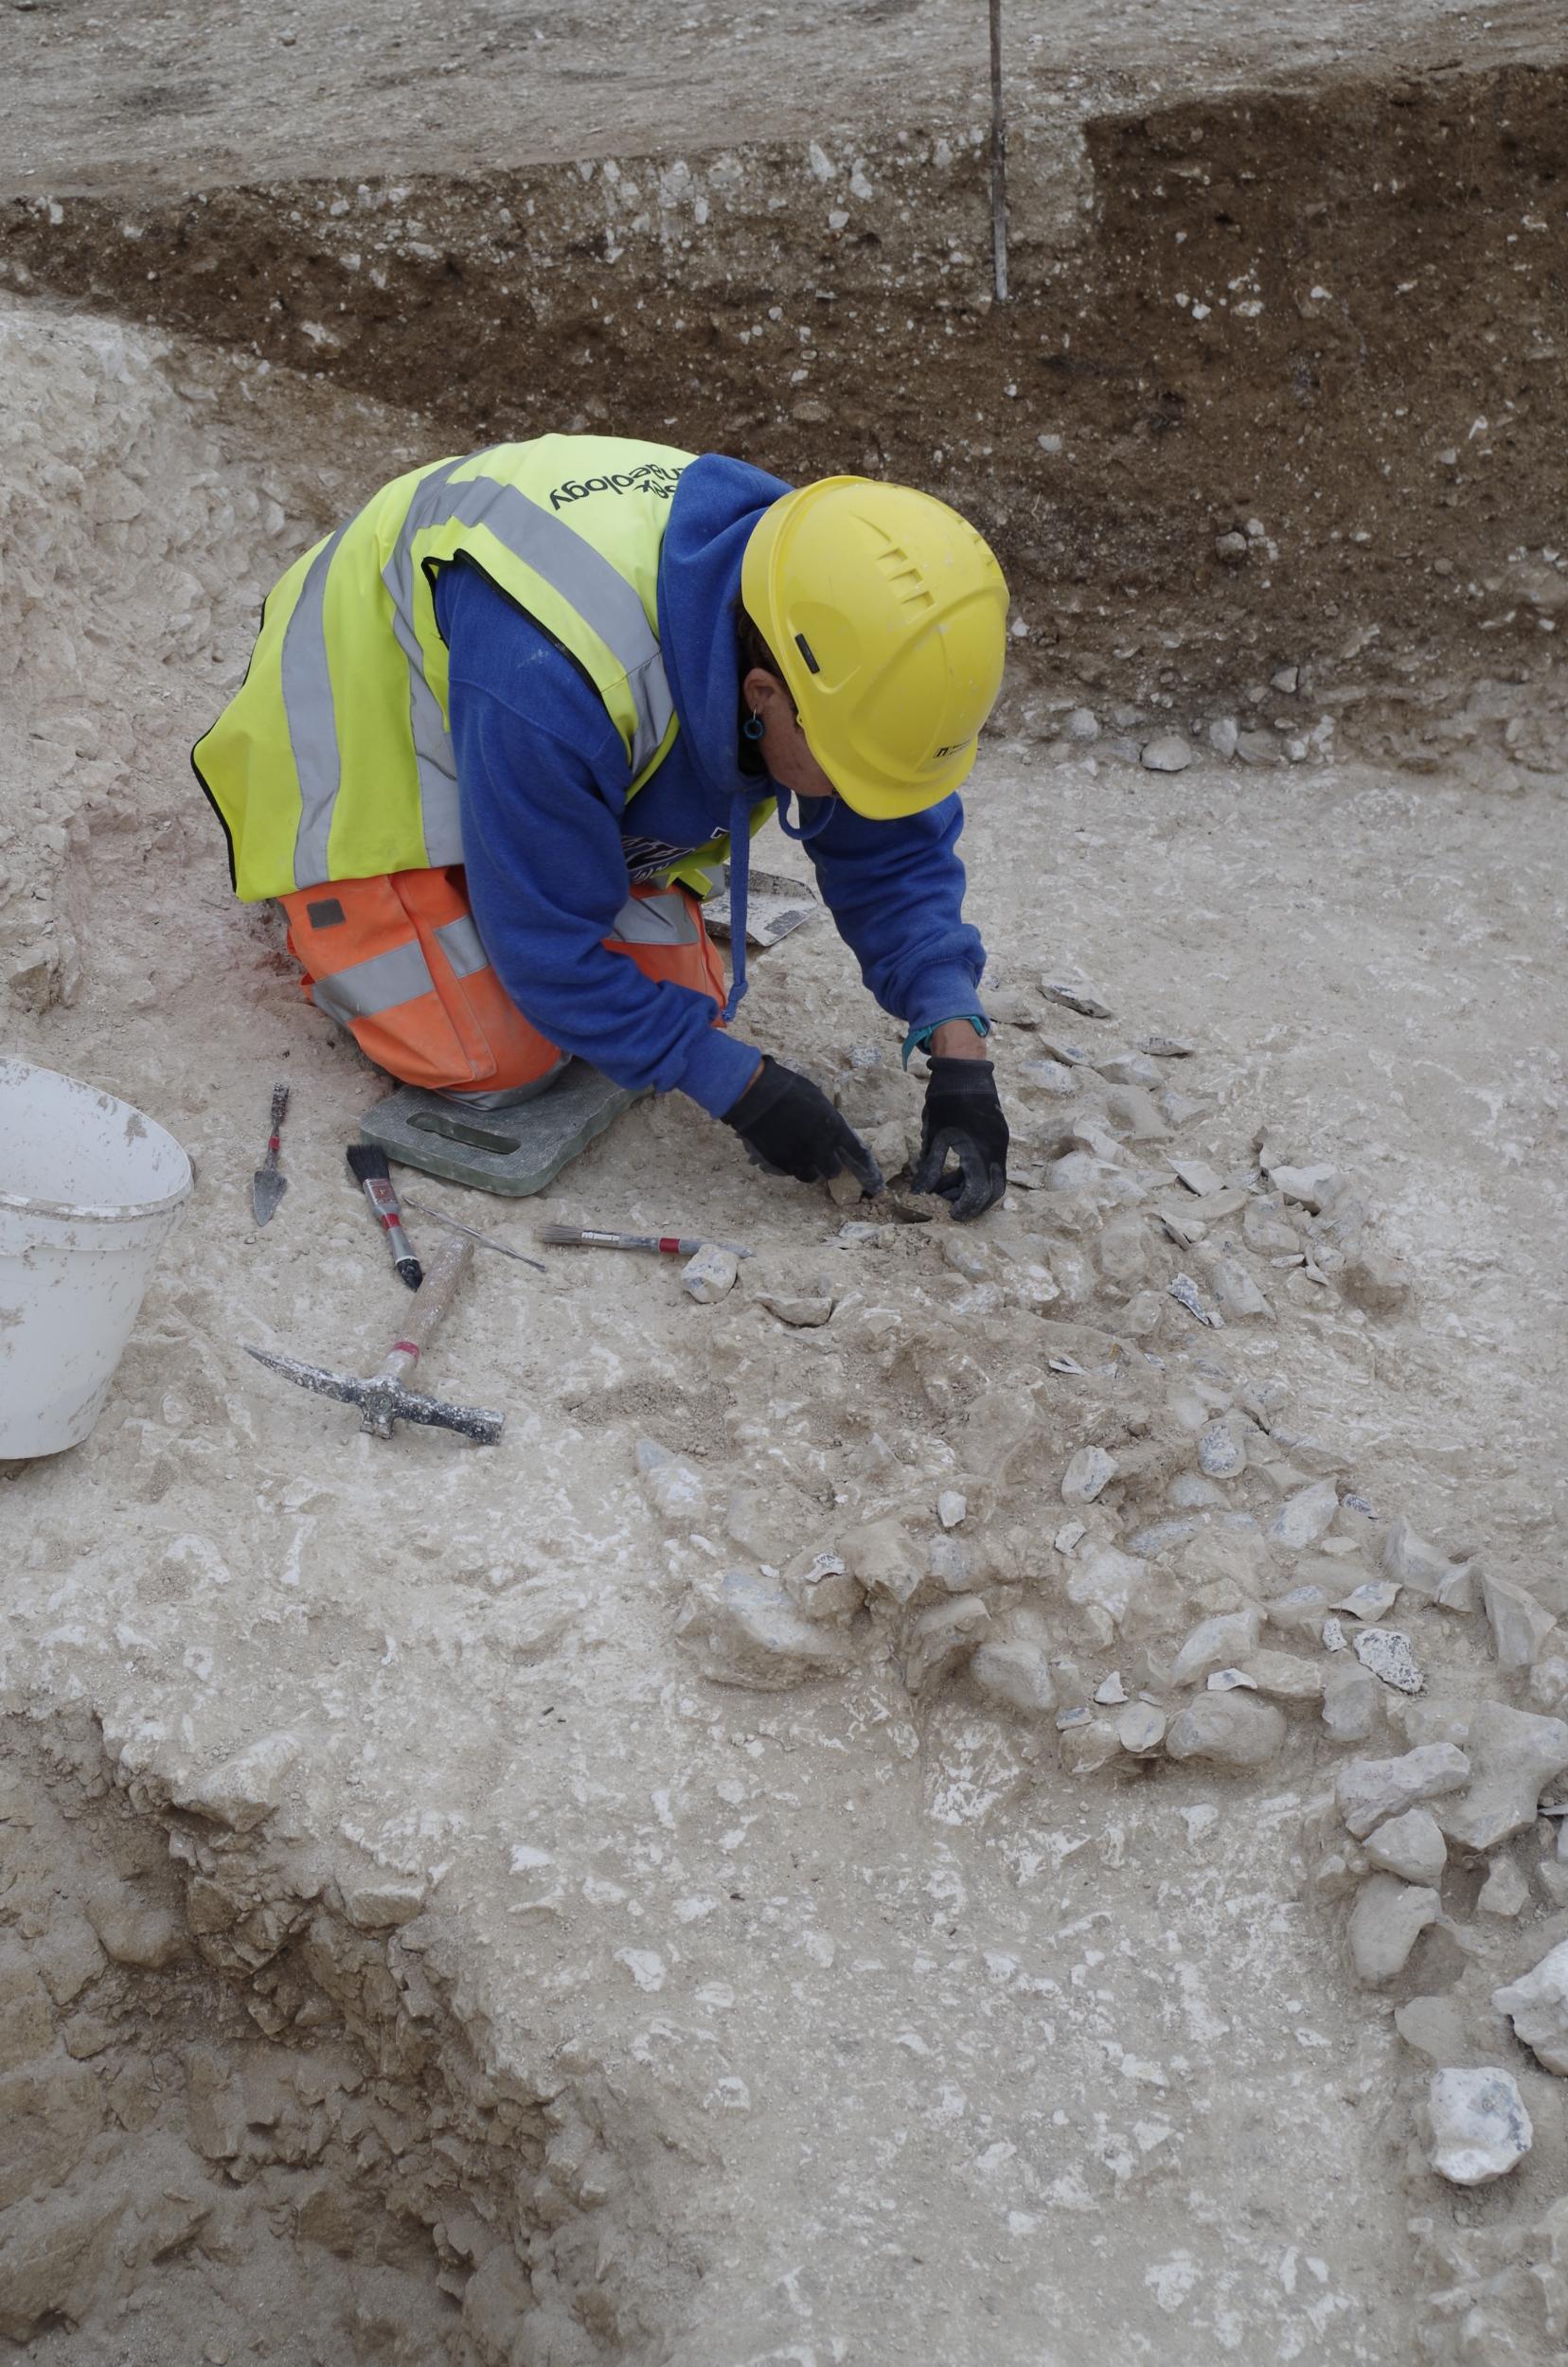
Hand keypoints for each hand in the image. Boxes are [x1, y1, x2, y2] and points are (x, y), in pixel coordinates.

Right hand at [723, 1056, 883, 1192]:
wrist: (757, 1094)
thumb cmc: (789, 1088)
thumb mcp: (817, 1099)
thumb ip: (827, 1119)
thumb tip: (829, 1130)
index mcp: (834, 1128)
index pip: (855, 1151)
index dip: (862, 1162)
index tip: (866, 1170)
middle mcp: (820, 1147)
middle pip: (833, 1170)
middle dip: (829, 1165)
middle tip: (822, 1157)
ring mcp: (799, 1157)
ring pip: (811, 1176)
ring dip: (810, 1168)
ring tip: (803, 1157)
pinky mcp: (780, 1162)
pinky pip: (791, 1171)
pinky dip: (791, 1165)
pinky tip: (786, 1153)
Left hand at [911, 1055, 1007, 1221]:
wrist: (967, 1070)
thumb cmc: (947, 1101)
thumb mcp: (934, 1136)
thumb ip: (930, 1167)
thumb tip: (921, 1192)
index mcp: (980, 1153)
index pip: (978, 1192)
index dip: (965, 1207)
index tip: (950, 1215)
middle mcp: (996, 1152)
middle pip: (992, 1191)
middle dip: (972, 1203)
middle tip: (950, 1207)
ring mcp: (1000, 1144)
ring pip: (992, 1178)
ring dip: (971, 1187)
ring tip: (944, 1188)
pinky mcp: (998, 1137)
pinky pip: (990, 1164)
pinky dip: (974, 1173)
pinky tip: (954, 1172)